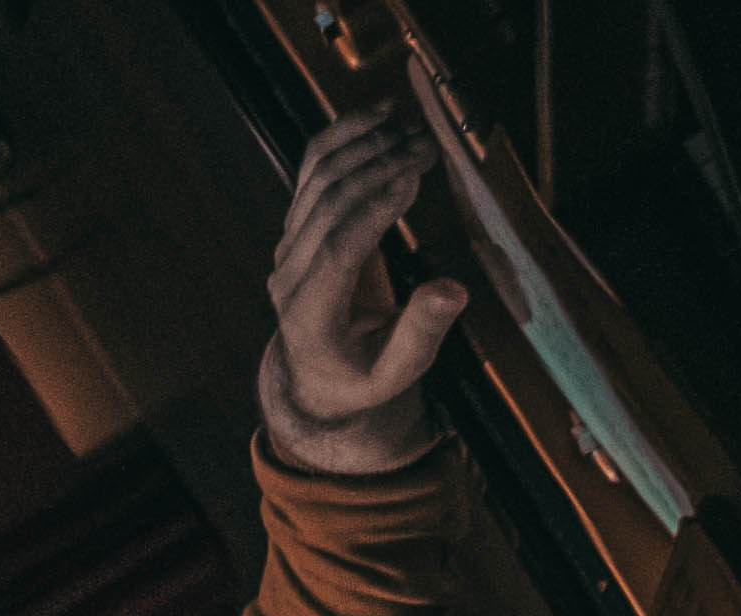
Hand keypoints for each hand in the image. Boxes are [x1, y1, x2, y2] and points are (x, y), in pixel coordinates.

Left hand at [258, 102, 468, 473]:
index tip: (414, 177)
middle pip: (327, 205)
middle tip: (429, 145)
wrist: (319, 376)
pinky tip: (382, 114)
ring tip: (416, 129)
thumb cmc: (364, 375)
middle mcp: (288, 276)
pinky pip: (314, 169)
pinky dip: (345, 136)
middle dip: (378, 168)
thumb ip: (421, 333)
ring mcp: (289, 246)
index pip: (337, 252)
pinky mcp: (298, 226)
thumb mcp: (398, 372)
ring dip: (367, 145)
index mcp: (309, 319)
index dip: (374, 211)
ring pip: (318, 178)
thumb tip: (452, 291)